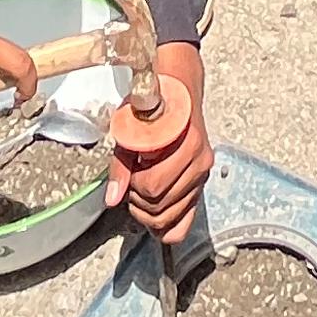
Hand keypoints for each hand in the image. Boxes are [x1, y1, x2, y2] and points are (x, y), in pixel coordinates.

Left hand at [110, 43, 211, 242]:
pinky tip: (155, 212)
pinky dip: (169, 224)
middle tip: (133, 183)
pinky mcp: (201, 184)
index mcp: (186, 144)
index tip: (131, 170)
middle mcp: (200, 162)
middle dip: (139, 201)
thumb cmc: (153, 107)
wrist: (178, 92)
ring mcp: (203, 174)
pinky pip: (186, 221)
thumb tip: (112, 198)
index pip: (152, 186)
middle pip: (162, 206)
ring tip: (142, 192)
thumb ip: (120, 167)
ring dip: (150, 212)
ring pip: (172, 217)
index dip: (133, 184)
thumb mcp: (130, 131)